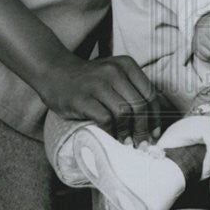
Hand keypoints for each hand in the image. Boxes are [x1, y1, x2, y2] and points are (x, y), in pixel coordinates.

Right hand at [37, 51, 160, 138]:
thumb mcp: (114, 75)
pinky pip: (105, 119)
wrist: (54, 72)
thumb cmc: (89, 80)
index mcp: (126, 65)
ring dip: (128, 133)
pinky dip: (111, 131)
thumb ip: (132, 89)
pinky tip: (111, 137)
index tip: (155, 133)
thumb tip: (152, 120)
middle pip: (139, 105)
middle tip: (142, 144)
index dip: (155, 116)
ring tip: (127, 143)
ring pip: (124, 113)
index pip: (150, 94)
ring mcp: (97, 84)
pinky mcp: (82, 98)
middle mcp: (114, 71)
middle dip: (143, 129)